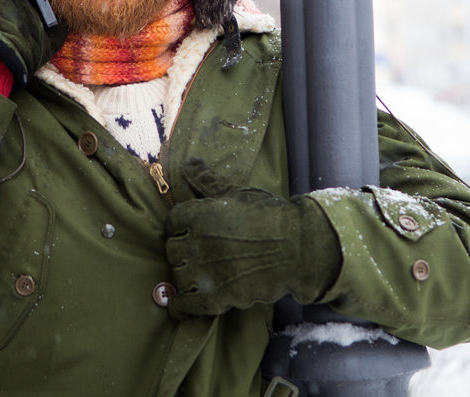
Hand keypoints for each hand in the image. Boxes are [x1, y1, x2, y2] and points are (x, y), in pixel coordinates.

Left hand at [163, 160, 340, 318]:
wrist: (297, 246)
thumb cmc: (269, 215)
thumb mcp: (236, 192)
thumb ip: (207, 180)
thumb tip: (188, 162)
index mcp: (201, 214)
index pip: (172, 221)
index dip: (177, 226)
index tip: (182, 230)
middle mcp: (198, 242)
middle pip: (172, 250)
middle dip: (180, 250)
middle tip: (192, 252)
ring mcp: (207, 271)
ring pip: (178, 276)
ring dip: (183, 275)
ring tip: (191, 274)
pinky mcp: (219, 296)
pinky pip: (189, 304)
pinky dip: (181, 306)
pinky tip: (178, 307)